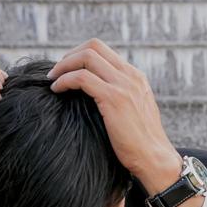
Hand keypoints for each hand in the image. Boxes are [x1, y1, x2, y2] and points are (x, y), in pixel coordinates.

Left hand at [45, 39, 178, 183]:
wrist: (154, 160)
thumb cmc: (141, 144)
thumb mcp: (134, 113)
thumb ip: (120, 98)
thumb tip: (95, 95)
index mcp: (135, 77)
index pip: (103, 50)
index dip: (80, 55)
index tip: (67, 70)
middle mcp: (131, 76)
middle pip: (93, 46)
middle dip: (69, 55)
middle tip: (56, 72)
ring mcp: (124, 85)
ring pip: (86, 57)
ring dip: (63, 66)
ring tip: (52, 80)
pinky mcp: (114, 98)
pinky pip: (81, 77)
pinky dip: (64, 80)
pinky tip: (56, 90)